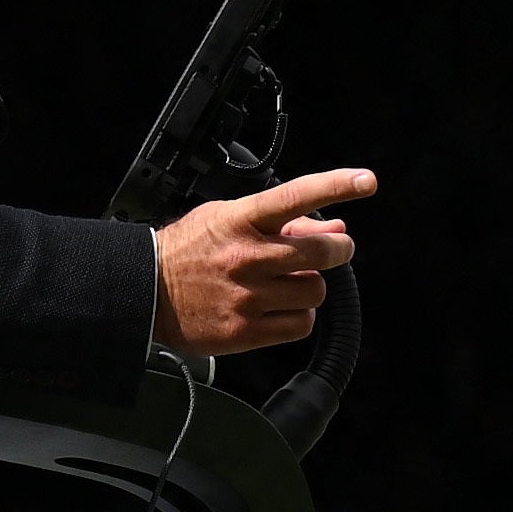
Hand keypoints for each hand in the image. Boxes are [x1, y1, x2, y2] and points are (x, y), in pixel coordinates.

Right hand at [153, 166, 374, 355]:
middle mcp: (247, 257)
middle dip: (336, 249)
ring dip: (311, 285)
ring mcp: (248, 296)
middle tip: (333, 249)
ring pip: (315, 290)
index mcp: (241, 221)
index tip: (365, 180)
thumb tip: (335, 226)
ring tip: (290, 282)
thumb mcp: (230, 219)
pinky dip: (300, 316)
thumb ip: (285, 222)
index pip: (296, 197)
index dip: (335, 186)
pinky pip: (302, 325)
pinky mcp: (247, 331)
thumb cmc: (190, 251)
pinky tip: (282, 307)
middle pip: (321, 252)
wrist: (147, 291)